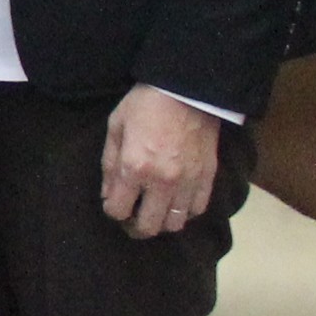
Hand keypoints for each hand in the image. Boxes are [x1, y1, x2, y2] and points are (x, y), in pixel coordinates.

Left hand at [99, 86, 223, 236]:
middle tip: (133, 218)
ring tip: (156, 210)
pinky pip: (197, 210)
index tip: (113, 204)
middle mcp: (162, 181)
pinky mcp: (208, 177)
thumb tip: (107, 195)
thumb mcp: (116, 126)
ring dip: (161, 221)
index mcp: (134, 168)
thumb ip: (109, 164)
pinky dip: (185, 212)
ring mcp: (188, 182)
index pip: (118, 211)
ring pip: (175, 224)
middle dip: (135, 227)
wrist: (188, 88)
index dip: (112, 211)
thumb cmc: (146, 103)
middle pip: (148, 227)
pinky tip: (177, 202)